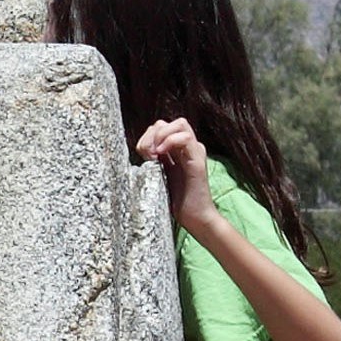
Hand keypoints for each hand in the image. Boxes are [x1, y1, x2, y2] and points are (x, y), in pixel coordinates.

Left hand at [133, 116, 218, 234]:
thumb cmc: (176, 202)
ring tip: (154, 155)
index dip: (147, 136)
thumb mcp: (158, 176)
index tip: (142, 155)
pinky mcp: (198, 161)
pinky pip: (186, 138)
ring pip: (180, 124)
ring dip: (160, 135)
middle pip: (168, 122)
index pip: (160, 127)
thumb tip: (141, 149)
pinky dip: (170, 141)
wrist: (195, 218)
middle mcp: (187, 148)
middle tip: (146, 154)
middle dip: (151, 134)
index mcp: (176, 151)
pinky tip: (160, 156)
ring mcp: (195, 152)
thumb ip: (153, 161)